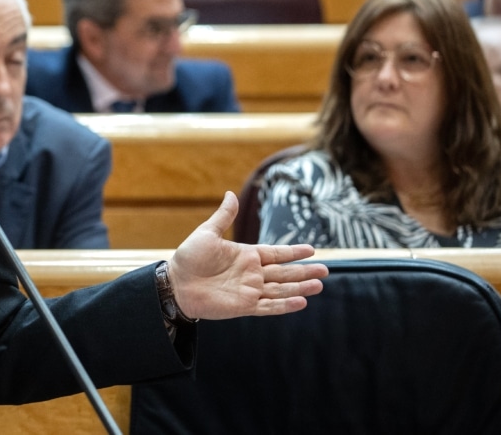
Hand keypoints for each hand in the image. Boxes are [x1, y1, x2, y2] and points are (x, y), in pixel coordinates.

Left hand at [168, 192, 326, 319]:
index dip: (293, 252)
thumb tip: (230, 194)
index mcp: (246, 255)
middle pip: (284, 272)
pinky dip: (285, 305)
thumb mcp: (206, 233)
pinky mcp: (244, 306)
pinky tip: (301, 302)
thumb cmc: (188, 258)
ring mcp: (249, 290)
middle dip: (304, 271)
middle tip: (325, 270)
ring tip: (319, 285)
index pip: (276, 253)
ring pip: (281, 289)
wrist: (175, 284)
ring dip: (300, 287)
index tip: (311, 249)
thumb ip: (223, 217)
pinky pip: (268, 306)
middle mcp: (251, 273)